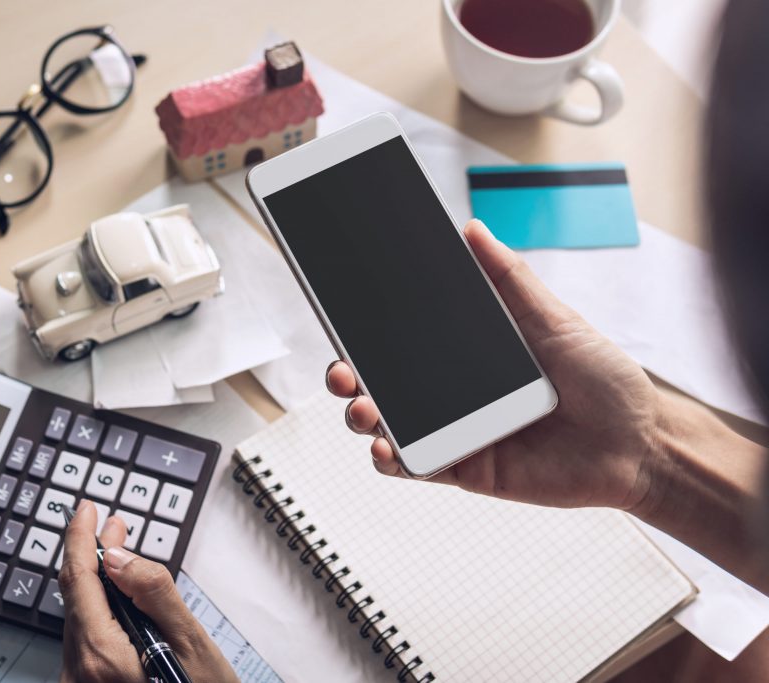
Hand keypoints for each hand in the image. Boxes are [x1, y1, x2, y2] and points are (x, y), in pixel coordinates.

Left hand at [58, 500, 238, 682]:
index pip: (79, 580)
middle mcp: (79, 672)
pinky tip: (116, 596)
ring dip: (96, 582)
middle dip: (93, 556)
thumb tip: (120, 555)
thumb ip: (153, 593)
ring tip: (119, 554)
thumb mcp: (190, 643)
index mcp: (102, 656)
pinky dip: (98, 610)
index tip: (87, 510)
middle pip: (76, 597)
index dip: (81, 538)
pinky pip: (84, 639)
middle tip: (113, 524)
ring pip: (79, 618)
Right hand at [327, 219, 663, 510]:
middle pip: (381, 382)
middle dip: (348, 375)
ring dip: (360, 415)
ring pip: (387, 423)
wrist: (640, 445)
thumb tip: (472, 229)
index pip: (402, 339)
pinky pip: (412, 465)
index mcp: (466, 354)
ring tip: (361, 406)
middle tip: (342, 369)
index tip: (341, 311)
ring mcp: (454, 431)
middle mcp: (451, 392)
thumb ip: (510, 278)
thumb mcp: (555, 319)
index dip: (366, 330)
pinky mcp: (463, 468)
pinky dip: (388, 458)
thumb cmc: (605, 381)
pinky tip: (383, 446)